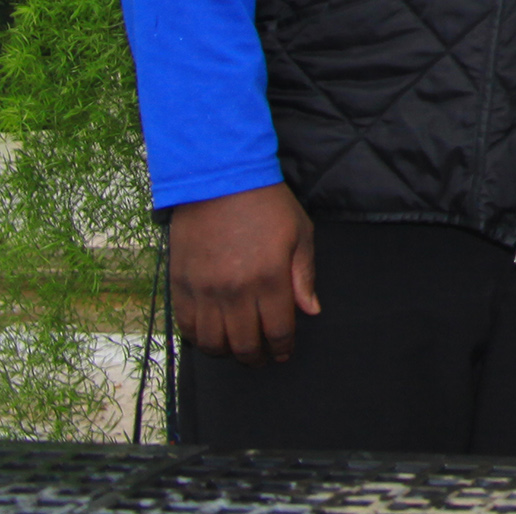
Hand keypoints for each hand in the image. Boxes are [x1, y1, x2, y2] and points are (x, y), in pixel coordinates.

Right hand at [168, 184, 317, 362]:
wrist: (219, 182)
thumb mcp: (300, 234)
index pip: (277, 330)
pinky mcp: (180, 285)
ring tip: (236, 351)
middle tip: (261, 359)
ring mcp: (204, 290)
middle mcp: (235, 291)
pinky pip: (186, 326)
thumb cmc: (266, 205)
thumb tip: (311, 310)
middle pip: (244, 343)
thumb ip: (304, 276)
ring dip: (226, 353)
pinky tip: (210, 338)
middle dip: (256, 357)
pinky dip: (198, 339)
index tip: (283, 354)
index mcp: (270, 278)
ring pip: (213, 342)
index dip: (282, 348)